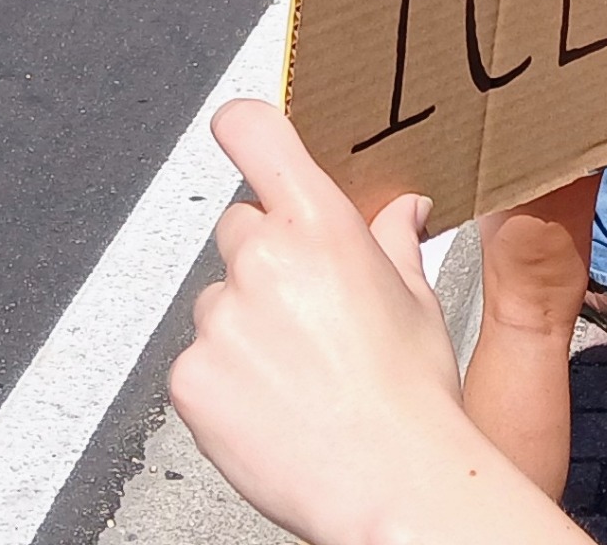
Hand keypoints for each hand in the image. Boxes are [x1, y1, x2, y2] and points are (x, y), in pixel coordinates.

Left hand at [170, 100, 465, 544]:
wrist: (389, 481)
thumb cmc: (411, 395)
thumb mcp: (415, 298)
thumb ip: (392, 240)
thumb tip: (401, 209)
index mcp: (320, 223)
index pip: (252, 131)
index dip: (243, 126)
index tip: (244, 132)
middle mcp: (263, 258)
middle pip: (240, 225)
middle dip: (266, 253)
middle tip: (307, 305)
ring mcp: (220, 319)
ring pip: (220, 298)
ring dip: (246, 320)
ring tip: (298, 369)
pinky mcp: (191, 377)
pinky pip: (199, 359)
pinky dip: (225, 376)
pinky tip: (271, 402)